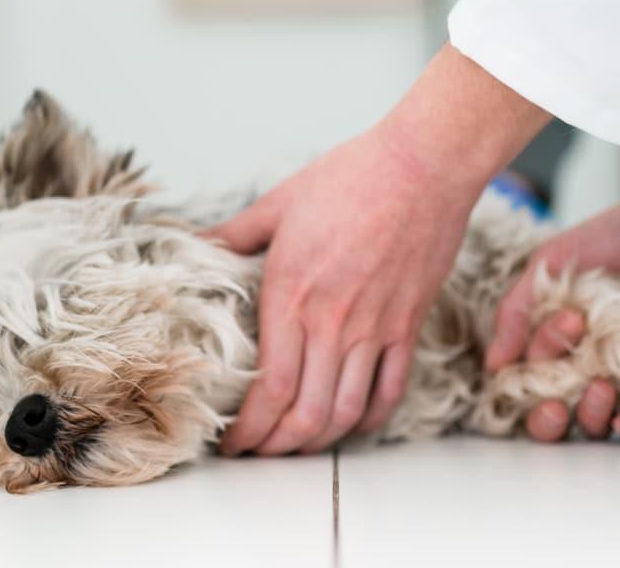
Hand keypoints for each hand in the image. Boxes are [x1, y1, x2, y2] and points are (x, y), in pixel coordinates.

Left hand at [211, 45, 548, 455]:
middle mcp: (331, 321)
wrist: (423, 164)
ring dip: (319, 441)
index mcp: (291, 294)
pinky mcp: (409, 324)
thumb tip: (196, 244)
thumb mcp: (279, 202)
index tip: (233, 442)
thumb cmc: (351, 176)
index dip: (248, 428)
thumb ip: (234, 234)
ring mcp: (375, 328)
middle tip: (259, 454)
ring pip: (347, 412)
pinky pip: (391, 389)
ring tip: (298, 446)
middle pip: (305, 413)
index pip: (268, 387)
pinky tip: (353, 423)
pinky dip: (371, 418)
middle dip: (276, 447)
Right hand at [489, 140, 619, 442]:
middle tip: (556, 405)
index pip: (529, 378)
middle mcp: (591, 362)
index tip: (559, 336)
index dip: (529, 377)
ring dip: (591, 420)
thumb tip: (492, 366)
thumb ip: (514, 311)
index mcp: (557, 338)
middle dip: (547, 420)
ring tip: (603, 389)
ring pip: (599, 425)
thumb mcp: (549, 263)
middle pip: (558, 414)